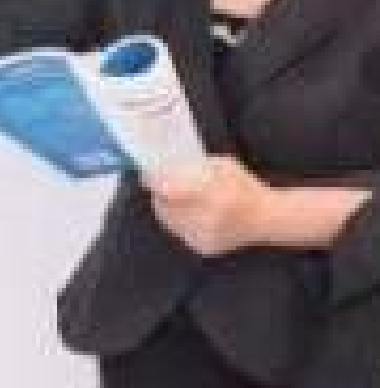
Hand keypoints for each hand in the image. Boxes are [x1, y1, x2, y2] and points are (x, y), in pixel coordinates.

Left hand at [141, 156, 272, 256]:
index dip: (155, 182)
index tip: (147, 173)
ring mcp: (205, 238)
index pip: (171, 191)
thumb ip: (196, 167)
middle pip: (165, 208)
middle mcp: (208, 220)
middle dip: (157, 195)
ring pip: (169, 222)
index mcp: (215, 195)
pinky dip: (177, 221)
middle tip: (154, 183)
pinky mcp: (204, 249)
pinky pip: (180, 232)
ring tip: (167, 196)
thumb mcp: (222, 166)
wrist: (266, 219)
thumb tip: (165, 166)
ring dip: (164, 208)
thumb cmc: (245, 186)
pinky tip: (184, 211)